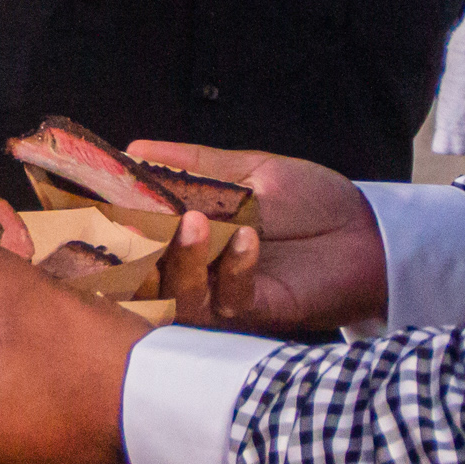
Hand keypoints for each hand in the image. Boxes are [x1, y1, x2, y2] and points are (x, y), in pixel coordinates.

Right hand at [127, 141, 385, 334]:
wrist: (367, 232)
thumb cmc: (309, 202)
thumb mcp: (247, 171)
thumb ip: (192, 164)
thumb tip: (134, 149)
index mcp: (188, 239)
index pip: (136, 238)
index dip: (113, 225)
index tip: (97, 200)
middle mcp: (197, 275)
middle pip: (146, 275)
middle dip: (135, 248)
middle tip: (134, 218)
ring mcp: (224, 299)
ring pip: (181, 294)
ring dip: (183, 260)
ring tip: (192, 221)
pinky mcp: (257, 314)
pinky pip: (232, 299)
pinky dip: (234, 268)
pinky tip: (246, 240)